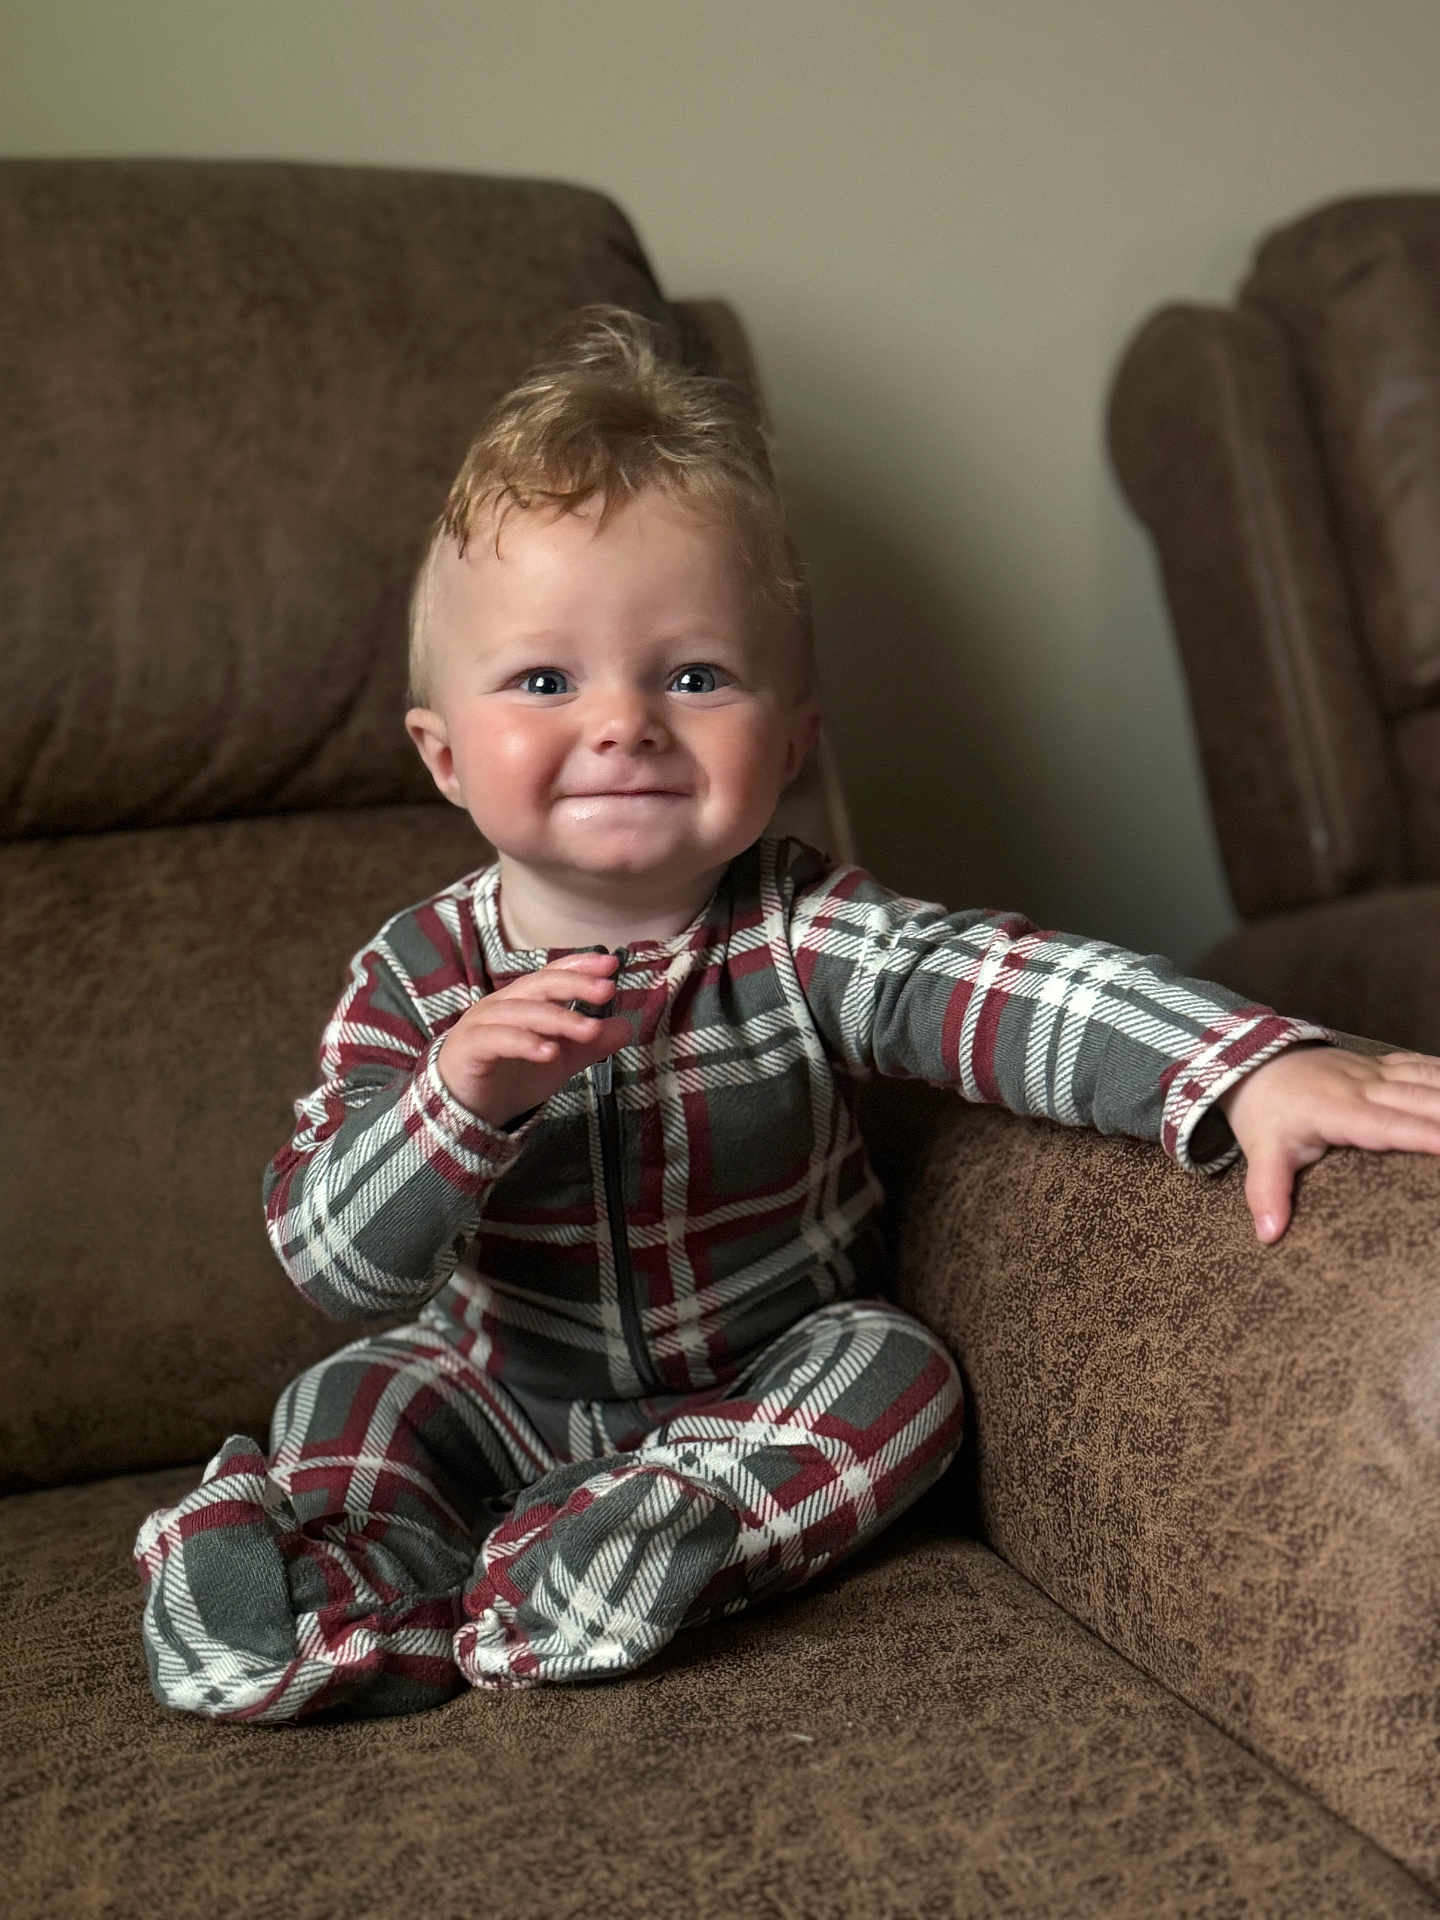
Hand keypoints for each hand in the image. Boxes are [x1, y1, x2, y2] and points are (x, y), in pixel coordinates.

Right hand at [436, 951, 628, 1127]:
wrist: (467, 1110)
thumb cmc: (511, 1076)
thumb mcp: (560, 1059)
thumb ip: (590, 1044)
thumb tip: (626, 1026)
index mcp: (523, 1001)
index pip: (552, 974)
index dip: (579, 966)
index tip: (611, 965)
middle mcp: (502, 1005)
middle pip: (538, 985)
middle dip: (574, 985)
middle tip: (607, 990)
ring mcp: (482, 1024)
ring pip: (521, 1012)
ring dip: (558, 1019)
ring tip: (589, 1030)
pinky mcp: (469, 1049)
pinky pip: (497, 1040)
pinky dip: (524, 1043)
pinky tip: (550, 1052)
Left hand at [1217, 1045, 1439, 1242]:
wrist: (1251, 1061)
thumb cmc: (1263, 1113)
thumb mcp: (1261, 1152)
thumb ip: (1267, 1192)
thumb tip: (1268, 1236)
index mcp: (1339, 1111)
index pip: (1390, 1125)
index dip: (1426, 1134)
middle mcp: (1364, 1088)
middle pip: (1421, 1099)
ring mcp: (1374, 1073)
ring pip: (1427, 1079)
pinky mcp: (1380, 1066)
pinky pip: (1421, 1065)